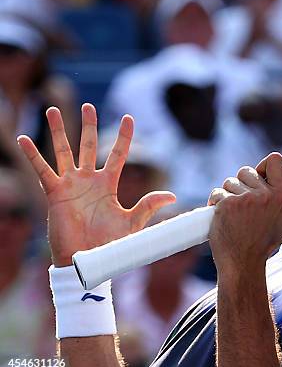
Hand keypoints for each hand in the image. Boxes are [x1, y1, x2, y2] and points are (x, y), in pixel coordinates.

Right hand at [17, 104, 175, 266]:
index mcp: (108, 184)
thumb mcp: (132, 222)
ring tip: (52, 109)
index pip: (118, 154)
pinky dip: (32, 155)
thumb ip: (149, 205)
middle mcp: (89, 180)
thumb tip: (172, 196)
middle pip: (89, 146)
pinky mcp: (54, 193)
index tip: (129, 117)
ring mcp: (70, 185)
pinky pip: (42, 170)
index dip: (124, 136)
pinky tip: (24, 139)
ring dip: (59, 131)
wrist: (86, 260)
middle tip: (89, 106)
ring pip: (64, 151)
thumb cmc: (108, 244)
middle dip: (89, 126)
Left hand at [207, 153, 281, 277]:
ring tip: (232, 213)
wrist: (243, 263)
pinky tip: (221, 216)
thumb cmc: (262, 246)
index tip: (259, 176)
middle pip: (247, 170)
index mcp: (281, 196)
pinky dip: (216, 202)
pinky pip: (217, 193)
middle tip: (243, 202)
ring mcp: (244, 199)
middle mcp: (264, 194)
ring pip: (230, 182)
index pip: (275, 161)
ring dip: (228, 194)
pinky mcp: (226, 204)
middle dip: (242, 184)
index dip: (264, 166)